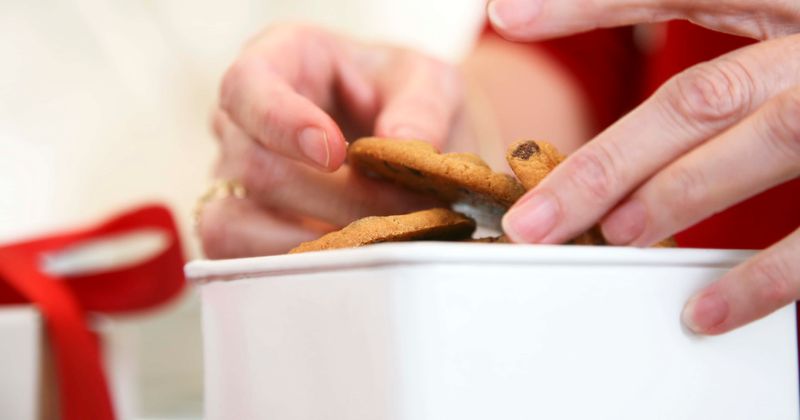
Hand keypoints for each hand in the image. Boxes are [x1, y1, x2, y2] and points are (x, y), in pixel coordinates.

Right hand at [200, 25, 460, 257]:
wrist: (408, 141)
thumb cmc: (407, 100)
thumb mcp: (430, 83)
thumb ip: (422, 105)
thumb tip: (399, 146)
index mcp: (280, 61)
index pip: (247, 85)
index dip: (280, 121)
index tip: (335, 155)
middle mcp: (242, 121)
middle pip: (255, 167)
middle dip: (337, 199)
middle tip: (405, 212)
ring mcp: (233, 180)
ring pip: (235, 224)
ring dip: (314, 243)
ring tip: (381, 241)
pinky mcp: (241, 230)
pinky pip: (241, 261)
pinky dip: (298, 270)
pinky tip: (351, 262)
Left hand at [489, 0, 799, 333]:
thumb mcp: (775, 8)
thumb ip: (688, 3)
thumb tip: (551, 9)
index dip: (589, 3)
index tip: (507, 15)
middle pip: (697, 99)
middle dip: (606, 161)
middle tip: (534, 218)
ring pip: (756, 146)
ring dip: (672, 199)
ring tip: (606, 238)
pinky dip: (764, 275)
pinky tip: (705, 307)